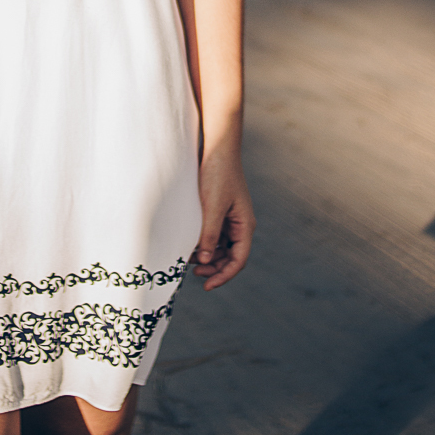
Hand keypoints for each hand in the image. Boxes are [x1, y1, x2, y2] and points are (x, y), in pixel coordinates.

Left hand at [192, 149, 255, 290]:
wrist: (217, 148)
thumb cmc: (218, 174)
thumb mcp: (212, 206)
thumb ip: (210, 234)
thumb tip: (205, 261)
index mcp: (245, 225)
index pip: (238, 260)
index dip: (223, 276)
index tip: (206, 286)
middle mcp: (240, 224)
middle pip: (231, 257)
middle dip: (215, 268)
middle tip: (194, 273)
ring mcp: (230, 218)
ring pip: (222, 248)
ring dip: (208, 257)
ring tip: (189, 259)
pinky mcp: (220, 211)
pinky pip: (215, 235)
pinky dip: (205, 243)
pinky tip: (191, 245)